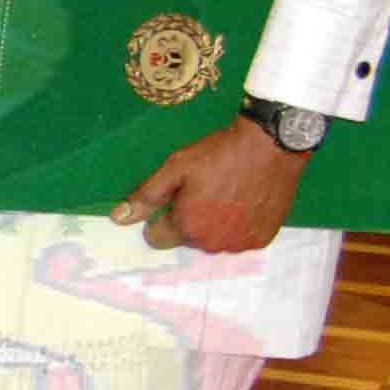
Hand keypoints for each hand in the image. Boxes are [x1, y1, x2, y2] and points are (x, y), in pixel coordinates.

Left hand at [115, 121, 307, 254]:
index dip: (161, 218)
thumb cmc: (219, 154)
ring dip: (215, 225)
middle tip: (205, 191)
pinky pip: (240, 239)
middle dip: (190, 220)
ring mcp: (240, 244)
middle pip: (188, 239)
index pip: (157, 238)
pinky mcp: (262, 239)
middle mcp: (212, 243)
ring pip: (214, 240)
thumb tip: (117, 218)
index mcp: (186, 227)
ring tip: (227, 194)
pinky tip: (245, 201)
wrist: (271, 146)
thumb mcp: (175, 168)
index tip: (175, 199)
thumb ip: (146, 197)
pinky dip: (239, 225)